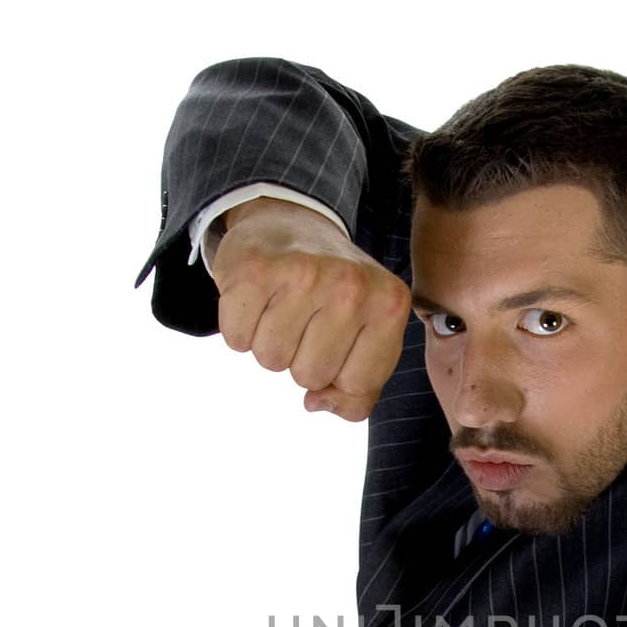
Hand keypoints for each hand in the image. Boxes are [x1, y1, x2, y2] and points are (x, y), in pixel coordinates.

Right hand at [210, 198, 412, 420]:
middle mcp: (351, 285)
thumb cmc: (335, 294)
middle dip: (301, 359)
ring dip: (269, 344)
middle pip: (309, 376)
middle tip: (305, 319)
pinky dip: (240, 329)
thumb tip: (316, 403)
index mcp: (389, 305)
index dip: (340, 375)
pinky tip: (258, 299)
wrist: (291, 223)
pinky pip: (237, 339)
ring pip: (271, 361)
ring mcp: (303, 273)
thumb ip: (359, 393)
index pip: (357, 385)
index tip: (338, 341)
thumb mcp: (367, 338)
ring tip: (282, 307)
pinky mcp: (254, 269)